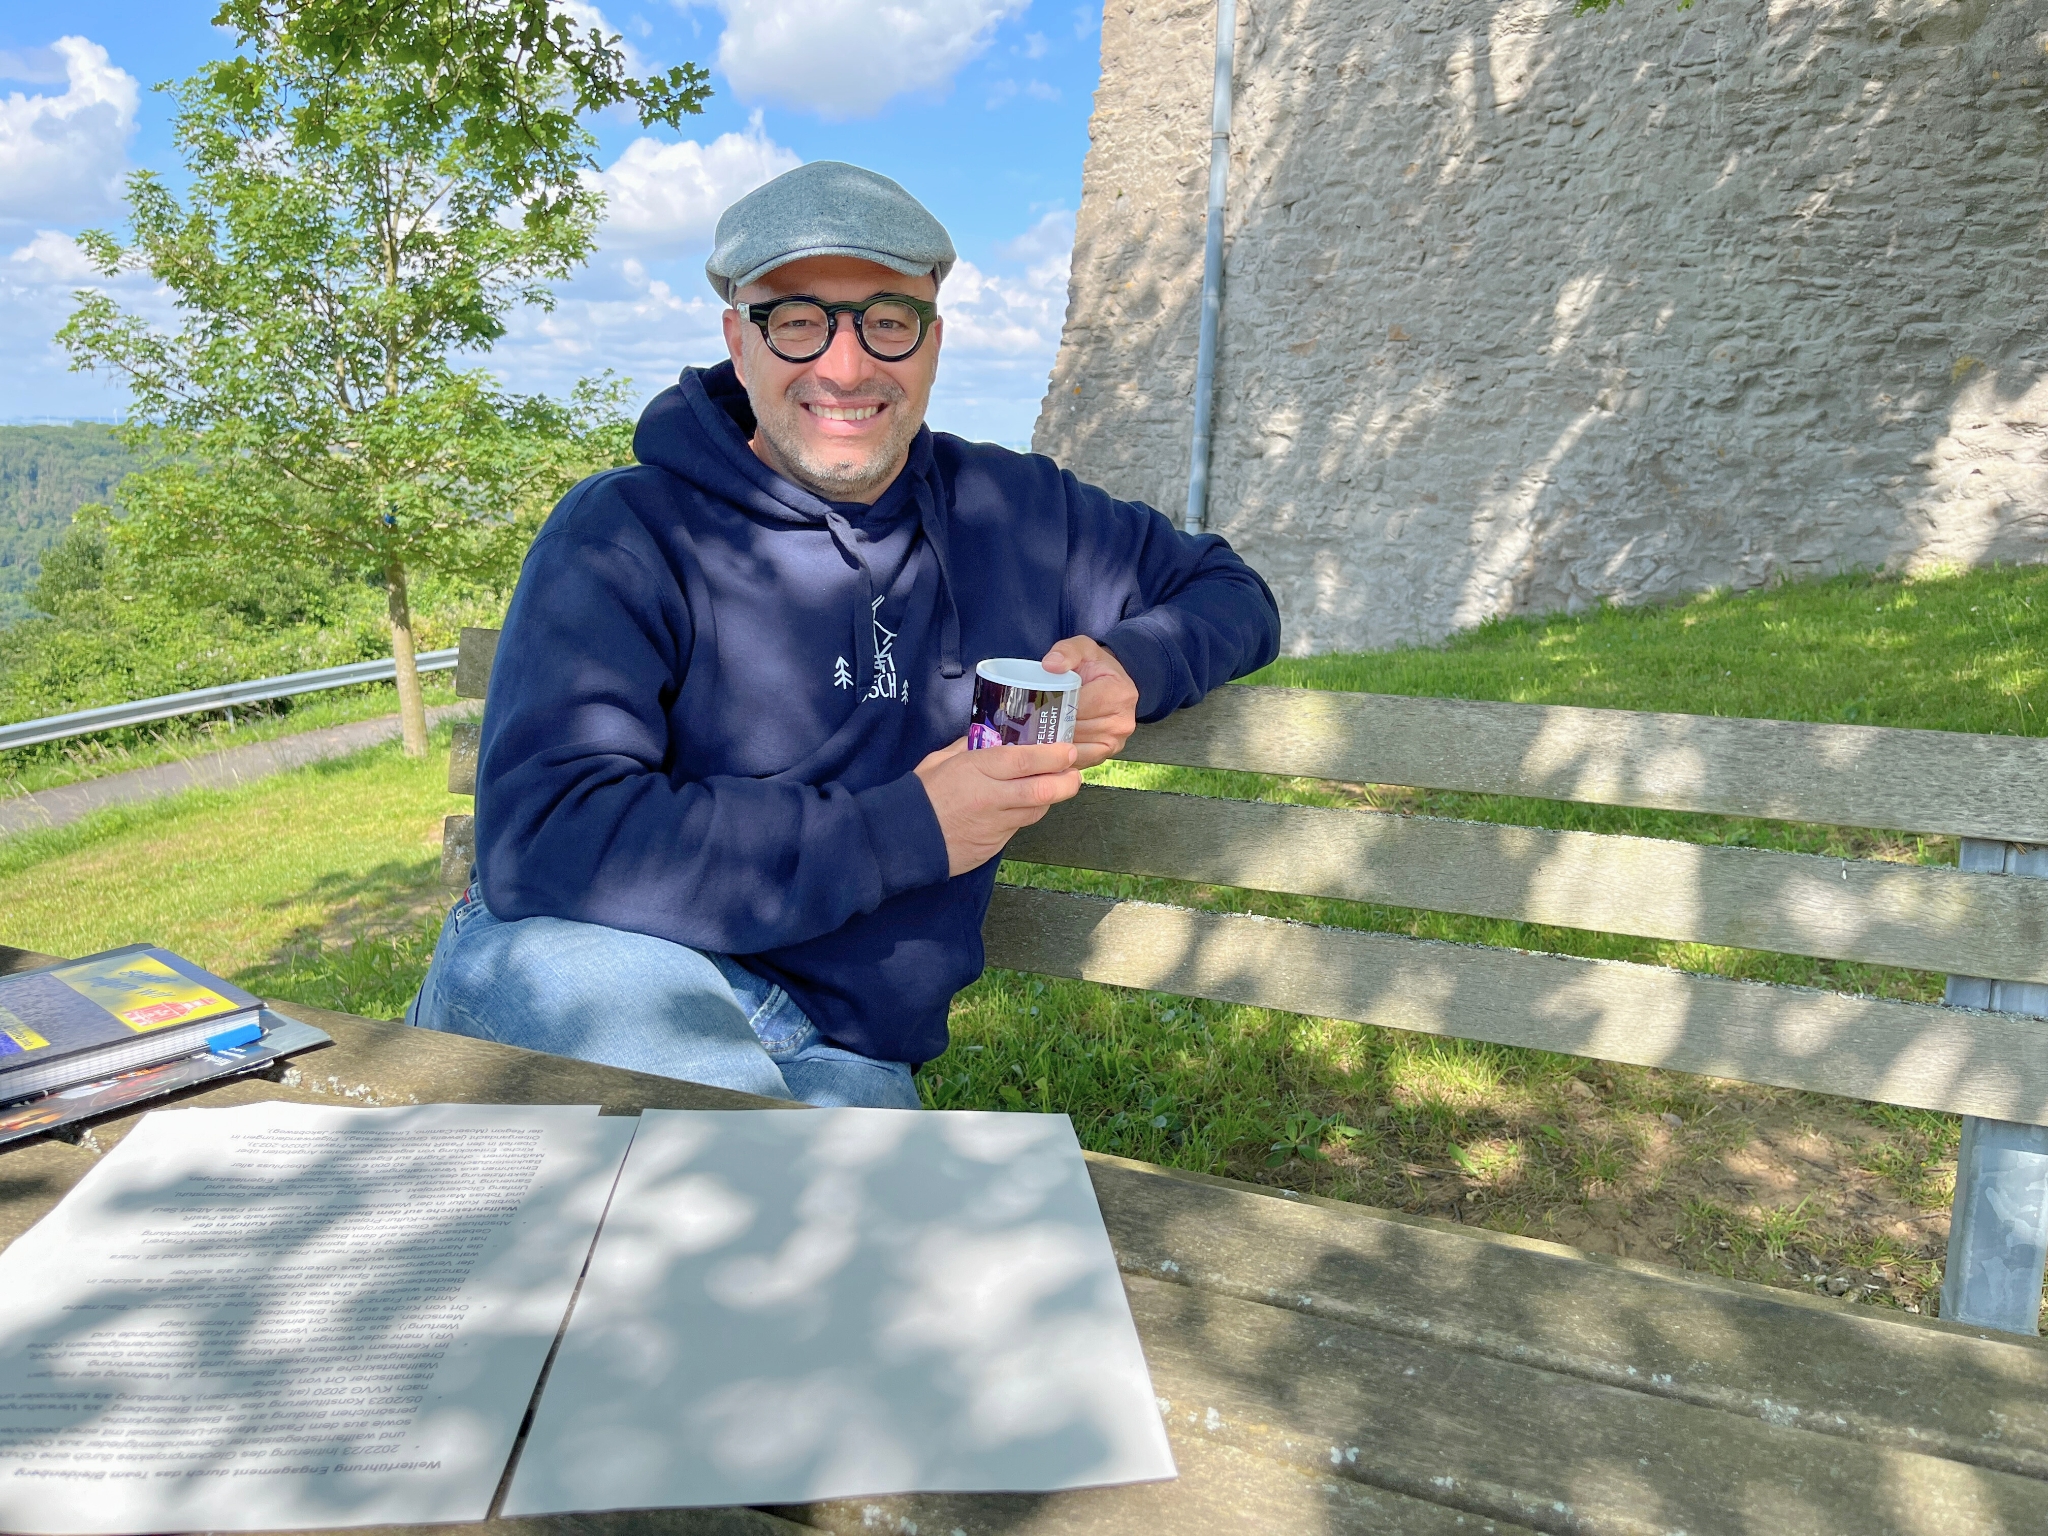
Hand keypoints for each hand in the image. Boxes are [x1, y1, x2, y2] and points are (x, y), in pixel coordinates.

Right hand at [913, 737, 1080, 875]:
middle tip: (1074, 773)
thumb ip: (968, 747)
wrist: (903, 838)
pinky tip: (1025, 806)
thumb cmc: (919, 795)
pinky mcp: (994, 845)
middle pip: (1042, 790)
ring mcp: (994, 824)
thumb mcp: (940, 760)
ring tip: (1057, 786)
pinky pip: (1018, 828)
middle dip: (1067, 781)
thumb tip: (990, 736)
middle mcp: (990, 797)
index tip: (1069, 750)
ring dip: (1051, 799)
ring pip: (1036, 811)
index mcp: (976, 770)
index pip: (1025, 761)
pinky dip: (1026, 815)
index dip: (1054, 756)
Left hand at [1042, 636, 1138, 769]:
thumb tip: (1050, 666)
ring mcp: (1115, 741)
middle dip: (1049, 727)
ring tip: (1030, 737)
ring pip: (1074, 748)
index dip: (1053, 707)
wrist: (1112, 681)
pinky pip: (1078, 760)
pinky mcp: (1105, 754)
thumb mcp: (1083, 648)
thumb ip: (1066, 651)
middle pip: (1075, 730)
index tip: (1030, 706)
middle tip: (1023, 724)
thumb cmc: (1094, 666)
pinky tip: (1043, 750)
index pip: (1078, 706)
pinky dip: (1059, 757)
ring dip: (1051, 745)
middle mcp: (1122, 721)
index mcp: (1119, 693)